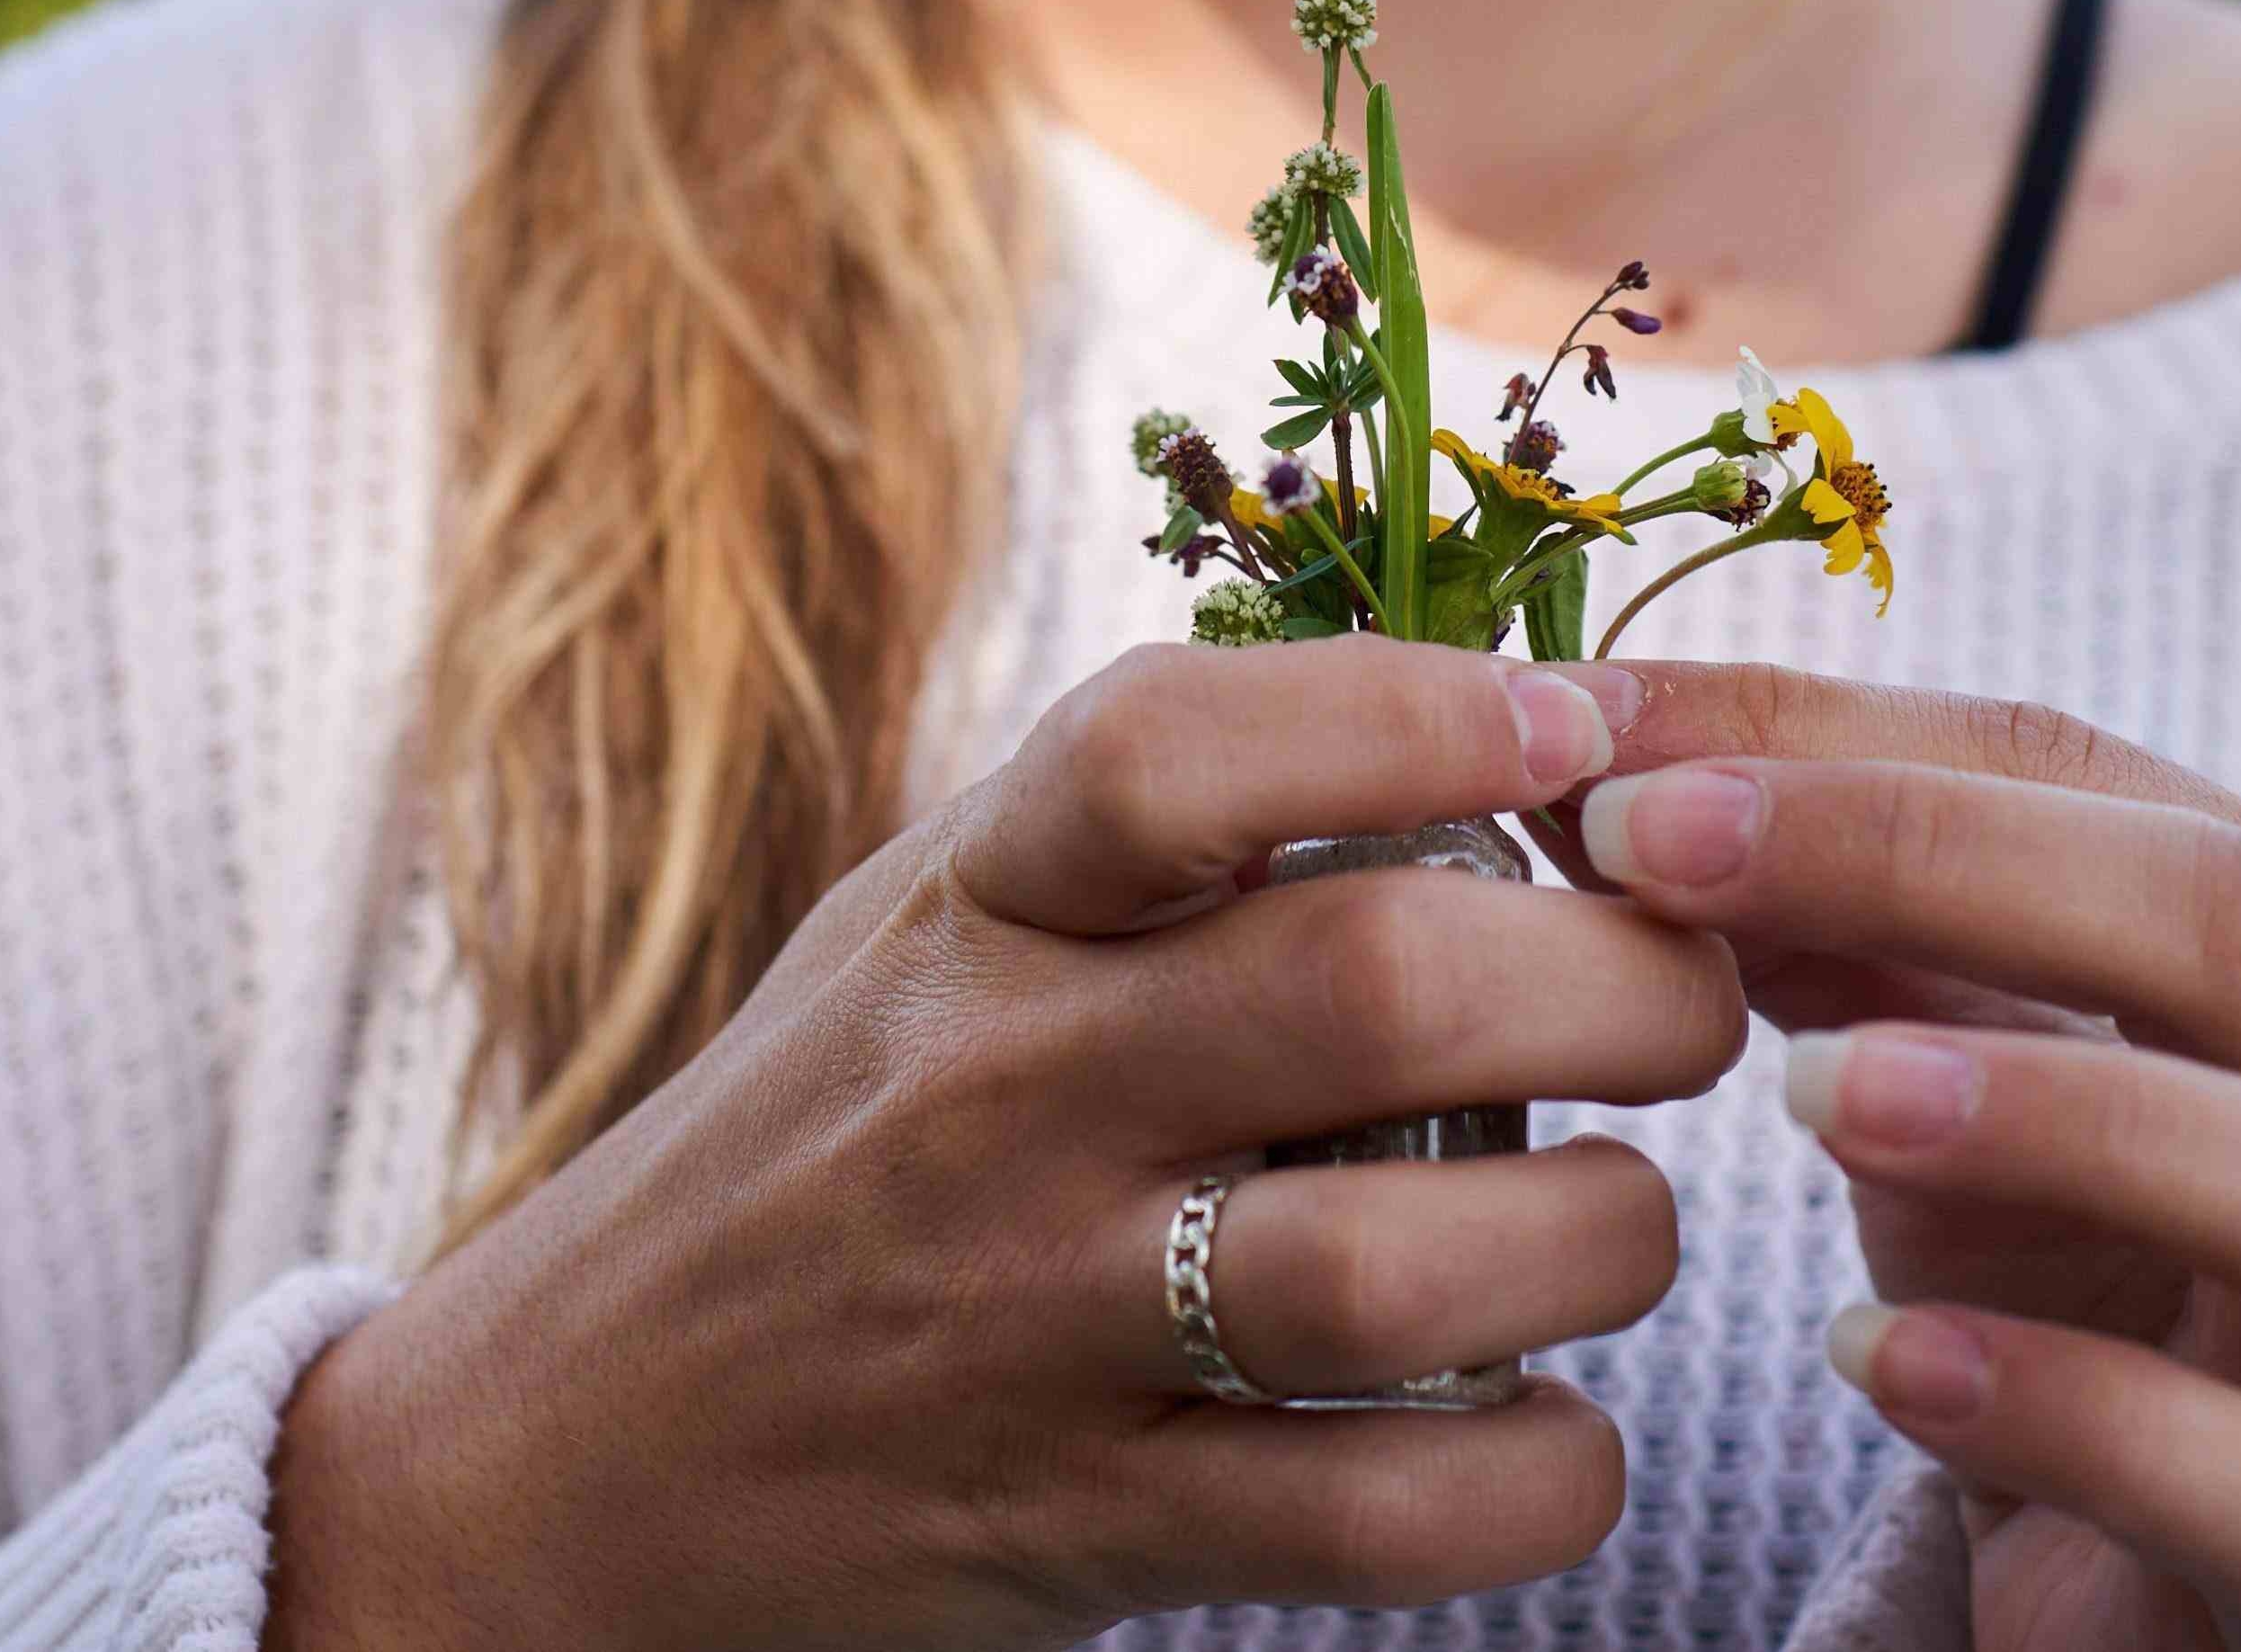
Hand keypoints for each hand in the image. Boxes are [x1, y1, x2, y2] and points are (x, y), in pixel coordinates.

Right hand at [265, 641, 1743, 1651]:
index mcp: (975, 907)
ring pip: (1406, 1270)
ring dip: (1605, 1237)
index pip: (1174, 745)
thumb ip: (1154, 828)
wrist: (558, 1461)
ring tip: (1615, 1218)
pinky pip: (1391, 1520)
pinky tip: (1546, 1422)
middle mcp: (999, 1095)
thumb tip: (1495, 723)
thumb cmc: (823, 1140)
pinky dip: (1545, 1475)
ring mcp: (1035, 1324)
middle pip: (1374, 990)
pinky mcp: (1083, 1531)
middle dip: (1618, 983)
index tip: (1573, 730)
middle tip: (1683, 998)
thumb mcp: (934, 926)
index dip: (1412, 708)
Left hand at [1544, 667, 2240, 1651]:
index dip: (1839, 741)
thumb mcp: (1930, 1065)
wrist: (2148, 1587)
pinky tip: (1880, 1360)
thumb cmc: (2056, 1279)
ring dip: (2060, 1115)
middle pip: (2240, 924)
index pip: (2098, 773)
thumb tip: (1599, 752)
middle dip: (1931, 856)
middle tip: (1662, 850)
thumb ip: (1810, 914)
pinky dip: (2070, 1408)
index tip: (1597, 731)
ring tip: (1810, 1092)